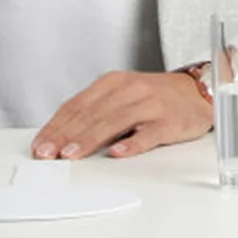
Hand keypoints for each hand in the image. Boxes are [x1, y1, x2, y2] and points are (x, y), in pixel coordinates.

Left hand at [30, 70, 212, 160]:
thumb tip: (61, 137)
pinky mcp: (168, 121)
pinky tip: (118, 152)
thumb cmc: (154, 98)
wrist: (197, 92)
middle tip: (47, 153)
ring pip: (114, 122)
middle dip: (66, 134)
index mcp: (113, 82)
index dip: (57, 125)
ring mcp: (149, 104)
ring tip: (71, 154)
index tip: (40, 144)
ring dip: (90, 139)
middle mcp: (129, 89)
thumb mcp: (122, 96)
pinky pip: (148, 133)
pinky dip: (132, 143)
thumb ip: (96, 112)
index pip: (78, 104)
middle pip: (92, 113)